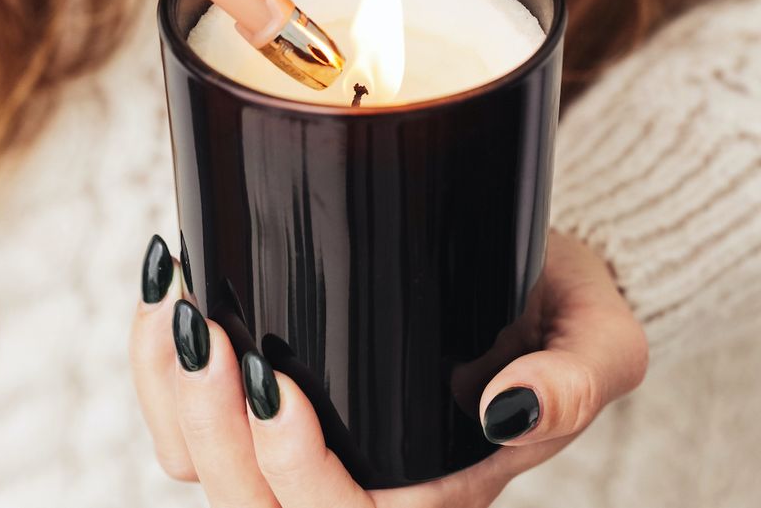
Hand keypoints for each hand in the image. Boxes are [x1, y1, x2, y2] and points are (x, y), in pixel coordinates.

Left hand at [131, 232, 647, 506]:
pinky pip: (190, 428)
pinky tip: (164, 303)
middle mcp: (366, 488)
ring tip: (179, 308)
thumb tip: (509, 409)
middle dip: (211, 430)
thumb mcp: (602, 343)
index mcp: (439, 495)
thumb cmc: (567, 312)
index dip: (294, 471)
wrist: (535, 275)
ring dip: (173, 402)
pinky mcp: (277, 409)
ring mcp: (314, 451)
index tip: (273, 375)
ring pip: (207, 474)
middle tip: (205, 328)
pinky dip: (158, 376)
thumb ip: (577, 381)